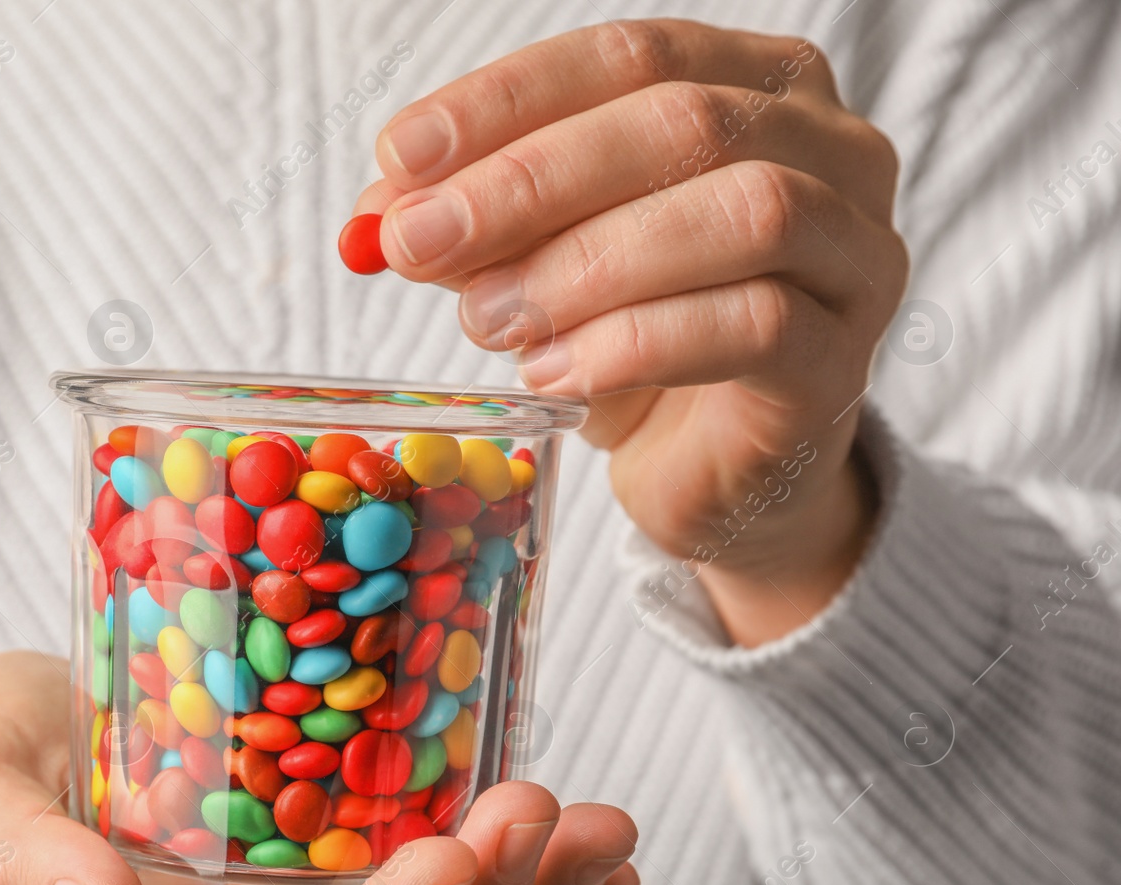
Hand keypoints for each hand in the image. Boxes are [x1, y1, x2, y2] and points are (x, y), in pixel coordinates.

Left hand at [359, 19, 905, 645]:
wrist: (720, 474)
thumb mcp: (544, 266)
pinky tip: (554, 374)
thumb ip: (482, 226)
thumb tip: (384, 213)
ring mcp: (854, 255)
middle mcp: (831, 150)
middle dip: (529, 182)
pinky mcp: (842, 361)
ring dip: (586, 265)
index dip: (508, 99)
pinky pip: (751, 326)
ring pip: (739, 214)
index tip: (401, 157)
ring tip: (488, 319)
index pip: (630, 56)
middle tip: (420, 241)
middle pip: (683, 122)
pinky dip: (633, 344)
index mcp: (756, 87)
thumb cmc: (640, 346)